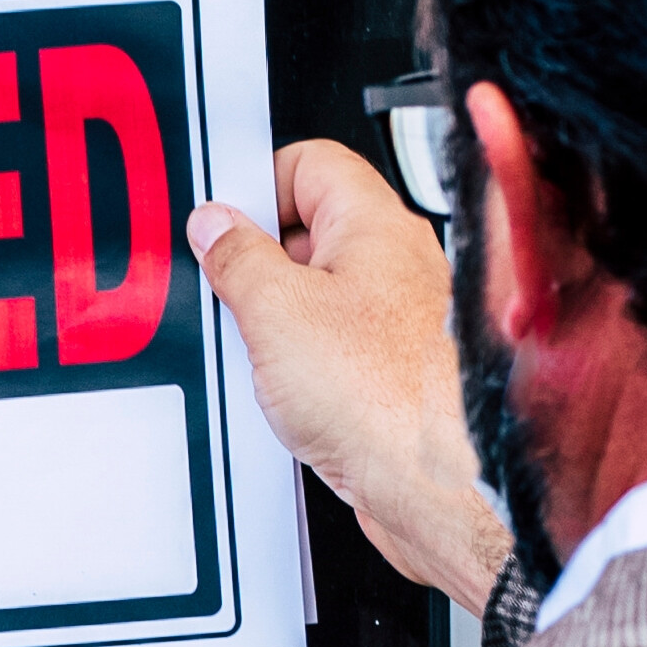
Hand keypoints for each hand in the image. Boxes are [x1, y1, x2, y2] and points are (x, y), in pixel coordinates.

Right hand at [189, 138, 508, 614]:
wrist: (431, 484)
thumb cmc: (383, 399)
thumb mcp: (274, 312)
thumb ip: (237, 257)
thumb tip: (216, 225)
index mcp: (377, 225)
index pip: (310, 163)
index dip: (258, 182)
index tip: (222, 218)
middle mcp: (399, 262)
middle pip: (312, 227)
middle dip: (260, 256)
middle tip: (230, 287)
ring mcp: (401, 316)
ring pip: (322, 289)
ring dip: (279, 314)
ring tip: (260, 348)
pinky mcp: (395, 367)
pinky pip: (336, 340)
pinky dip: (302, 357)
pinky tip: (286, 387)